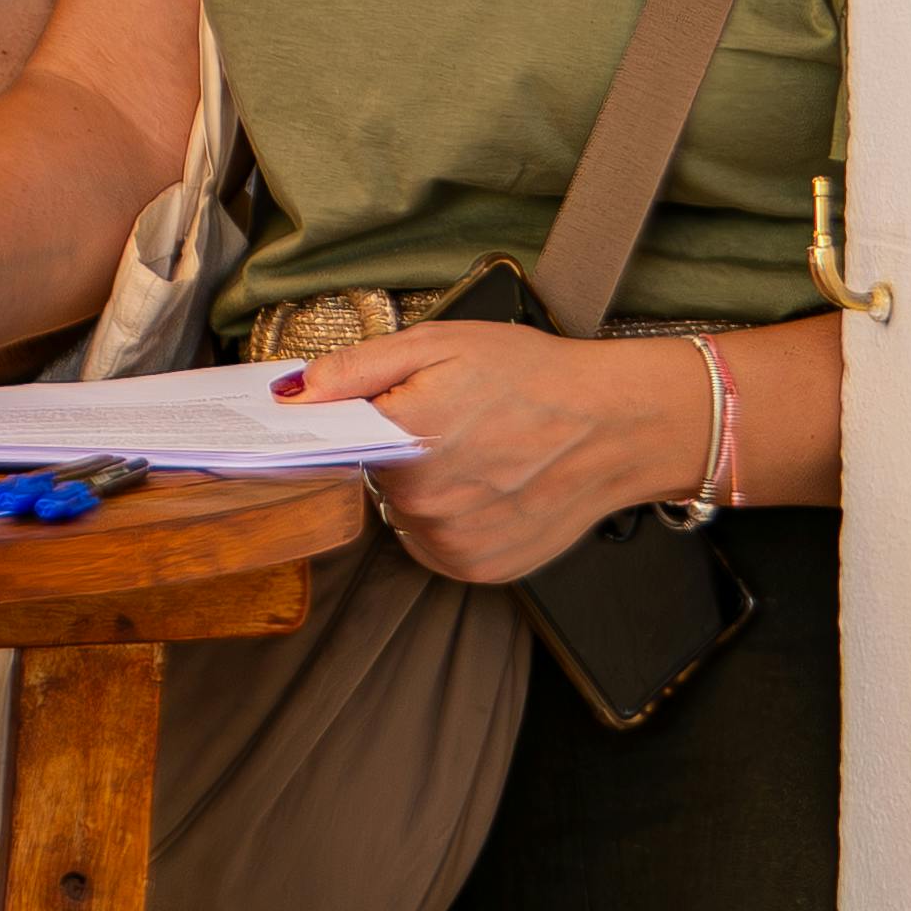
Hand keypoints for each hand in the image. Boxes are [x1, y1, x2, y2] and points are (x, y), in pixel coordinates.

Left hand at [297, 322, 716, 583]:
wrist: (616, 424)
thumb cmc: (533, 375)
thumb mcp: (439, 342)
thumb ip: (358, 369)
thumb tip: (294, 392)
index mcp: (406, 438)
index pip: (331, 441)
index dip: (340, 425)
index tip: (345, 417)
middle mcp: (424, 501)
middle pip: (372, 477)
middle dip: (395, 449)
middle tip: (446, 420)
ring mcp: (452, 541)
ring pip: (403, 514)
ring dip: (423, 489)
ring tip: (475, 452)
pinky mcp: (478, 568)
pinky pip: (435, 545)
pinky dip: (449, 521)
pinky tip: (486, 486)